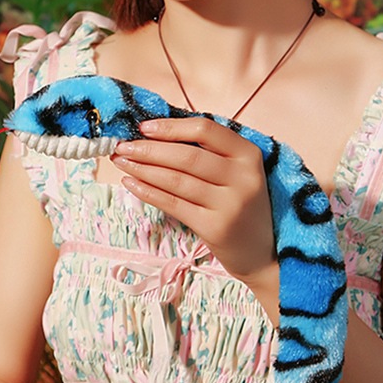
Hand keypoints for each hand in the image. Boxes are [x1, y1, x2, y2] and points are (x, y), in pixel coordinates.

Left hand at [111, 117, 275, 284]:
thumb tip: (158, 134)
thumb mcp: (239, 174)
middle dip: (148, 149)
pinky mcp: (215, 228)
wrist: (262, 254)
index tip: (144, 128)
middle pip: (187, 155)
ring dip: (142, 168)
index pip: (206, 130)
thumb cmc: (242, 207)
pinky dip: (148, 192)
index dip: (171, 127)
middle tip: (121, 146)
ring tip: (121, 162)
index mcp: (249, 155)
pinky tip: (130, 183)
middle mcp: (243, 178)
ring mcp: (230, 204)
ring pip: (176, 180)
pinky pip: (173, 204)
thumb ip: (211, 153)